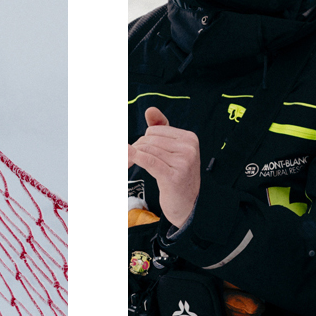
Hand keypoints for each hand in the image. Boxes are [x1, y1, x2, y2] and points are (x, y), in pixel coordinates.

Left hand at [127, 107, 199, 227]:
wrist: (187, 205)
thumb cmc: (177, 175)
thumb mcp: (171, 150)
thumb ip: (161, 129)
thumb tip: (150, 110)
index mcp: (189, 138)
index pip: (154, 130)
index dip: (143, 140)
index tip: (140, 152)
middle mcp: (188, 148)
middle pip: (149, 139)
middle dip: (137, 149)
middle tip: (134, 162)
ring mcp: (183, 162)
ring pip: (146, 150)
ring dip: (134, 157)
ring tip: (130, 166)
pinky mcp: (173, 176)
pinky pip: (148, 160)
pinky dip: (135, 157)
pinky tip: (126, 156)